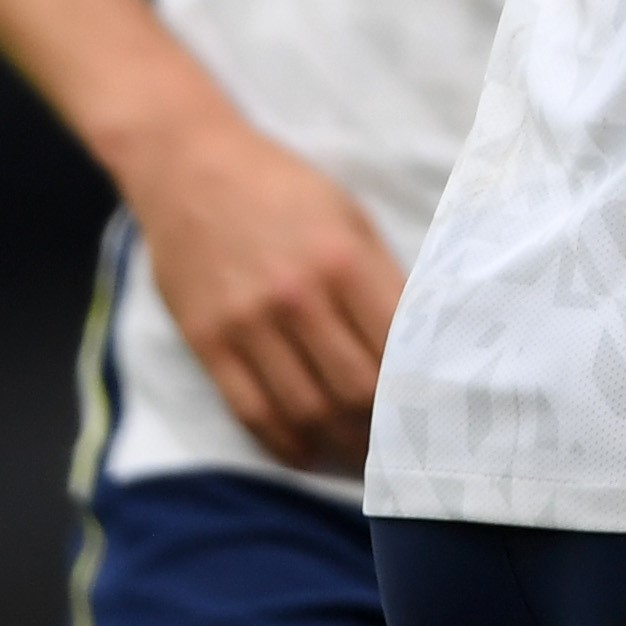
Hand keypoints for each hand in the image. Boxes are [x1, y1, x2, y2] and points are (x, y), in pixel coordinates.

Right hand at [118, 107, 407, 477]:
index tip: (437, 411)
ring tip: (365, 460)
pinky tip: (309, 453)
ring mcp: (247, 322)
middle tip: (404, 447)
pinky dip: (286, 445)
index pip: (396, 347)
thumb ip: (382, 279)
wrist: (189, 166)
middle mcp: (296, 295)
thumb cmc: (282, 189)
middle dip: (386, 430)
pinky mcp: (207, 340)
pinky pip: (251, 412)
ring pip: (306, 411)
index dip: (419, 389)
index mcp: (343, 258)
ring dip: (341, 447)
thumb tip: (421, 345)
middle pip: (355, 390)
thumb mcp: (348, 217)